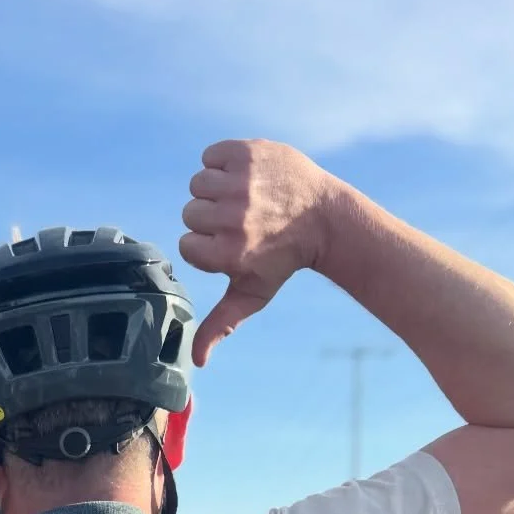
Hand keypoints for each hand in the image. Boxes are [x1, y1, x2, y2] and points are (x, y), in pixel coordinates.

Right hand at [180, 140, 334, 364]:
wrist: (325, 217)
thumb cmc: (284, 260)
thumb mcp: (253, 294)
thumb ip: (221, 324)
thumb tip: (197, 361)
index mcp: (228, 252)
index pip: (187, 244)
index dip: (206, 245)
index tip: (231, 244)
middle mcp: (232, 217)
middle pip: (190, 212)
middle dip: (211, 217)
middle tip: (242, 221)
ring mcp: (240, 183)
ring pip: (198, 183)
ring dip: (215, 190)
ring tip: (244, 199)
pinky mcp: (248, 153)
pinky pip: (211, 155)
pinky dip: (223, 162)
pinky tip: (246, 177)